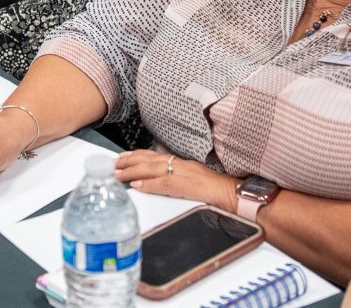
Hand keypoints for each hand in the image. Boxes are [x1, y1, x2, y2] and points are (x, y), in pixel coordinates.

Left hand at [115, 150, 239, 212]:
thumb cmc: (220, 190)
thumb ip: (181, 179)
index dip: (138, 156)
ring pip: (153, 169)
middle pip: (151, 160)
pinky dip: (149, 184)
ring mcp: (184, 174)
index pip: (157, 156)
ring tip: (118, 173)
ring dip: (133, 171)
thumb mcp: (197, 180)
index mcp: (184, 164)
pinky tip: (137, 184)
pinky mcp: (188, 186)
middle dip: (130, 161)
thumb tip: (165, 182)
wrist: (236, 194)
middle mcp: (182, 165)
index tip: (123, 157)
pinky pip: (164, 184)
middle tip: (114, 163)